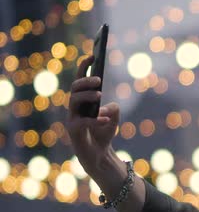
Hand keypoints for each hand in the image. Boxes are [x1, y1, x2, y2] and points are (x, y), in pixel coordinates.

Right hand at [66, 55, 119, 175]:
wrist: (99, 155)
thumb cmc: (103, 133)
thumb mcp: (113, 118)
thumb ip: (113, 109)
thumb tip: (107, 106)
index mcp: (82, 100)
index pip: (80, 79)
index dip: (85, 67)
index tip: (93, 56)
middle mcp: (74, 107)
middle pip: (75, 88)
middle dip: (86, 81)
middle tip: (99, 80)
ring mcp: (72, 118)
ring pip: (73, 101)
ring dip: (87, 96)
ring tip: (100, 95)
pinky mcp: (74, 131)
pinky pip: (82, 122)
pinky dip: (94, 120)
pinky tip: (105, 119)